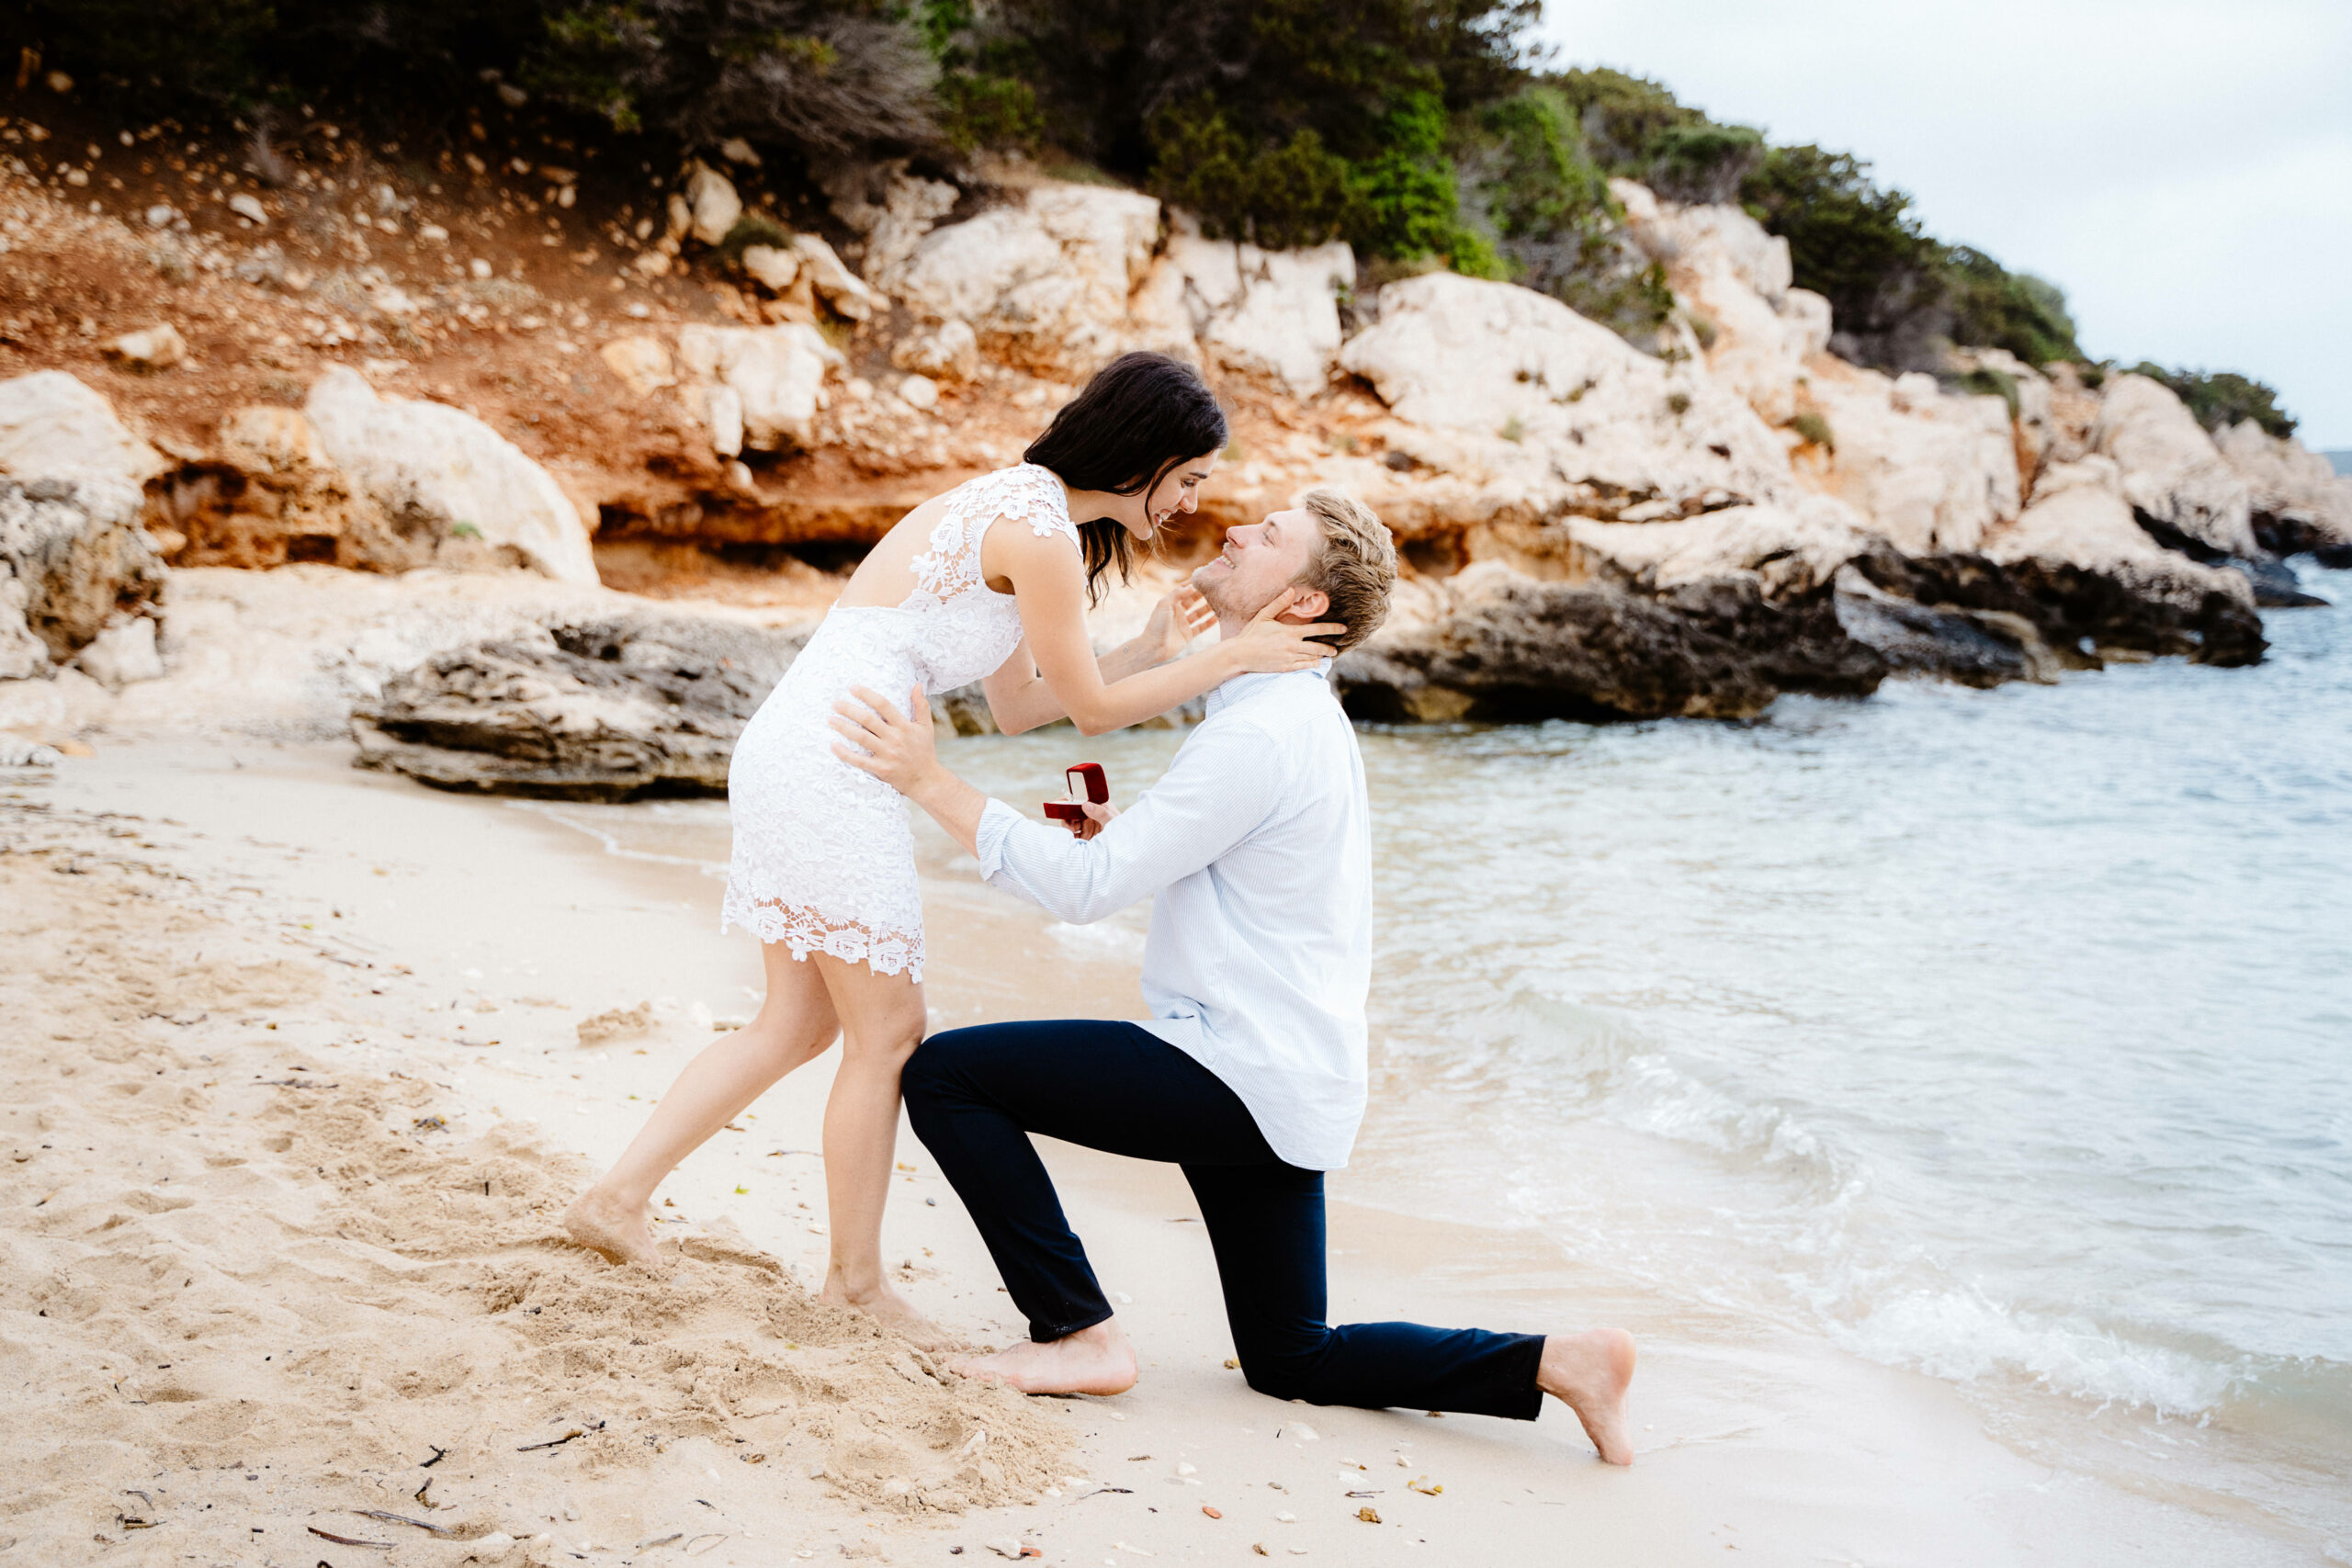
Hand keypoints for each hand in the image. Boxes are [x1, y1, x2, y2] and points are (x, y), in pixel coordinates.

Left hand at [830, 683, 937, 794]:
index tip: (853, 688)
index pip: (884, 705)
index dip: (867, 695)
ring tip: (830, 720)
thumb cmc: (924, 751)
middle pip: (868, 720)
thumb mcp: (926, 727)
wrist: (926, 780)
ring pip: (861, 738)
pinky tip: (833, 745)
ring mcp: (887, 754)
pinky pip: (859, 761)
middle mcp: (895, 738)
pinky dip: (845, 753)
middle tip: (835, 703)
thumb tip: (917, 685)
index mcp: (904, 726)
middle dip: (850, 710)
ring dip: (844, 728)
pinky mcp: (881, 769)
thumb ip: (921, 705)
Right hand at [1063, 799, 1118, 840]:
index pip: (1079, 797)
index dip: (1067, 799)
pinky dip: (1068, 838)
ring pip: (1069, 823)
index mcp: (1097, 804)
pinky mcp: (1085, 837)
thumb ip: (1100, 812)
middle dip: (1065, 816)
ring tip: (1070, 833)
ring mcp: (1087, 825)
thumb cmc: (1123, 830)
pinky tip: (1070, 841)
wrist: (1126, 847)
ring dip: (1066, 827)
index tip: (1058, 803)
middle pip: (1071, 811)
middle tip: (1067, 825)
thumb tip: (1085, 804)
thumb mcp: (1113, 820)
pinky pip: (1072, 836)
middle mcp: (1090, 813)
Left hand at [1138, 583, 1216, 662]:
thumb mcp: (1164, 605)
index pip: (1183, 590)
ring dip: (1208, 607)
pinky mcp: (1188, 634)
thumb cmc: (1156, 625)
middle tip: (1215, 588)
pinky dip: (1209, 622)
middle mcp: (1178, 612)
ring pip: (1199, 613)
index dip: (1192, 583)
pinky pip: (1201, 627)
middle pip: (1193, 600)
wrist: (1154, 647)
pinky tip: (1218, 617)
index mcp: (1171, 603)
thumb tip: (1192, 586)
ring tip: (1219, 601)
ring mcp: (1184, 623)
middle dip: (1203, 594)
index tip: (1203, 577)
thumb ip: (1177, 594)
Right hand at [1223, 587, 1345, 674]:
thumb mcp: (1264, 616)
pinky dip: (1311, 665)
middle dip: (1329, 647)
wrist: (1240, 654)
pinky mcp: (1285, 668)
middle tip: (1336, 648)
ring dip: (1321, 656)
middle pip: (1319, 647)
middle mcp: (1293, 646)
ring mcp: (1290, 658)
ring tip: (1327, 656)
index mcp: (1291, 632)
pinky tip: (1315, 663)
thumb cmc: (1251, 633)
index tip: (1343, 628)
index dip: (1332, 628)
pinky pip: (1303, 667)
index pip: (1317, 629)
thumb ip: (1279, 603)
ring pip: (1312, 657)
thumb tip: (1291, 590)